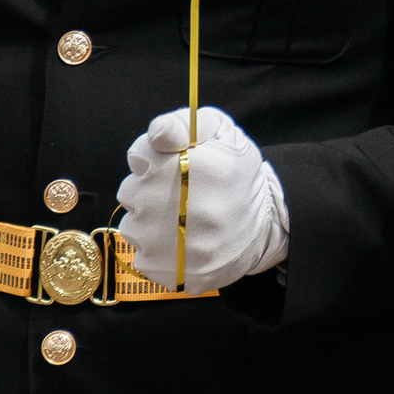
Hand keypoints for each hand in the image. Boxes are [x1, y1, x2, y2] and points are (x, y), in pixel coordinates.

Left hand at [116, 106, 288, 293]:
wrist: (263, 229)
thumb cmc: (237, 177)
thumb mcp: (224, 134)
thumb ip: (185, 123)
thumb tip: (156, 134)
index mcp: (186, 165)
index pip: (139, 154)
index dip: (155, 158)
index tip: (174, 165)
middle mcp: (167, 204)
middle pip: (130, 191)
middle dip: (151, 190)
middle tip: (183, 195)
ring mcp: (162, 243)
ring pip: (132, 226)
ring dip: (151, 223)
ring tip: (184, 221)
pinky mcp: (161, 271)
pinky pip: (141, 256)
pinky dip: (158, 251)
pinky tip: (184, 244)